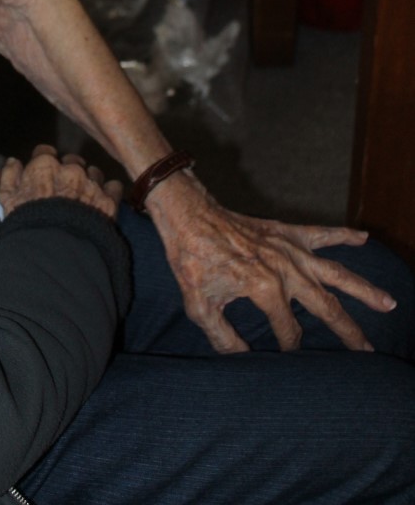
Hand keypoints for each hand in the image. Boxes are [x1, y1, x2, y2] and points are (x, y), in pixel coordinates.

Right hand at [0, 144, 123, 221]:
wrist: (55, 253)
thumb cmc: (27, 226)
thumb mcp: (7, 201)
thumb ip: (9, 176)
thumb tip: (14, 162)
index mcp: (45, 165)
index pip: (45, 152)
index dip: (44, 164)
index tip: (44, 176)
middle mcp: (71, 169)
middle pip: (72, 161)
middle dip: (68, 172)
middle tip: (64, 191)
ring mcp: (92, 183)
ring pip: (94, 173)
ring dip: (90, 182)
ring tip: (84, 200)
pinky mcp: (109, 200)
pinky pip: (114, 187)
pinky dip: (109, 193)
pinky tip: (102, 203)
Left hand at [150, 174, 397, 352]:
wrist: (187, 215)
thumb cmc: (191, 259)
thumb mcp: (200, 307)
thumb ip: (224, 338)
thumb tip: (243, 360)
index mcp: (265, 288)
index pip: (288, 331)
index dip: (287, 347)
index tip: (286, 358)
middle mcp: (285, 269)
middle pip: (326, 307)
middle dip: (349, 331)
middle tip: (369, 351)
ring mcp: (289, 248)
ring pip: (335, 272)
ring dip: (363, 288)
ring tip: (389, 302)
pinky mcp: (285, 231)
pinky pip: (320, 233)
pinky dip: (342, 234)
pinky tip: (364, 238)